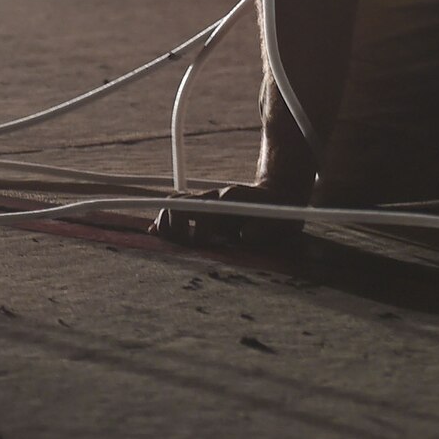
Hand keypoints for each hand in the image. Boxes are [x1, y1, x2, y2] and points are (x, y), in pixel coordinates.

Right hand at [149, 183, 306, 250]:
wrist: (278, 192)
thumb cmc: (282, 213)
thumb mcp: (282, 221)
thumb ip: (265, 227)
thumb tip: (244, 235)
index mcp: (232, 199)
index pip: (205, 209)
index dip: (200, 228)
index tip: (203, 245)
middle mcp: (214, 196)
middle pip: (181, 203)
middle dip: (175, 226)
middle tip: (181, 246)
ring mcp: (207, 199)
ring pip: (174, 203)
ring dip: (166, 222)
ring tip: (166, 242)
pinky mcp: (202, 206)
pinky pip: (176, 207)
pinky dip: (164, 220)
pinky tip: (156, 233)